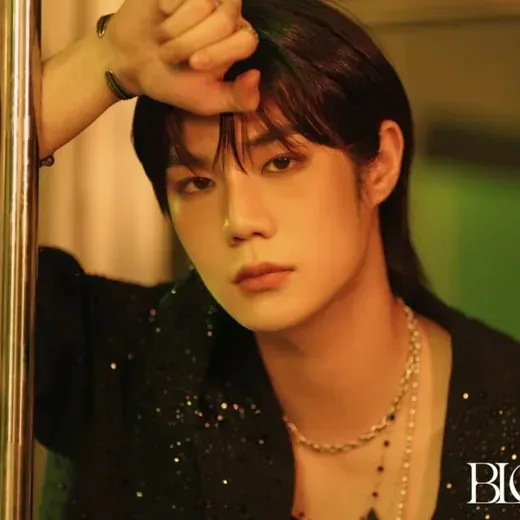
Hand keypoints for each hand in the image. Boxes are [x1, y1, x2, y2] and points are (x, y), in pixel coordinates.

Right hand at [103, 0, 259, 113]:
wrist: (131, 62)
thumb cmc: (172, 82)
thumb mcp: (207, 100)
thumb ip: (238, 98)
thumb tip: (256, 76)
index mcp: (237, 44)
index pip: (246, 41)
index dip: (219, 53)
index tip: (194, 65)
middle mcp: (227, 15)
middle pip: (225, 20)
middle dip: (191, 43)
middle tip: (170, 56)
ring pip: (203, 3)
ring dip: (176, 28)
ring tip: (163, 39)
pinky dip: (167, 7)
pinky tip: (161, 14)